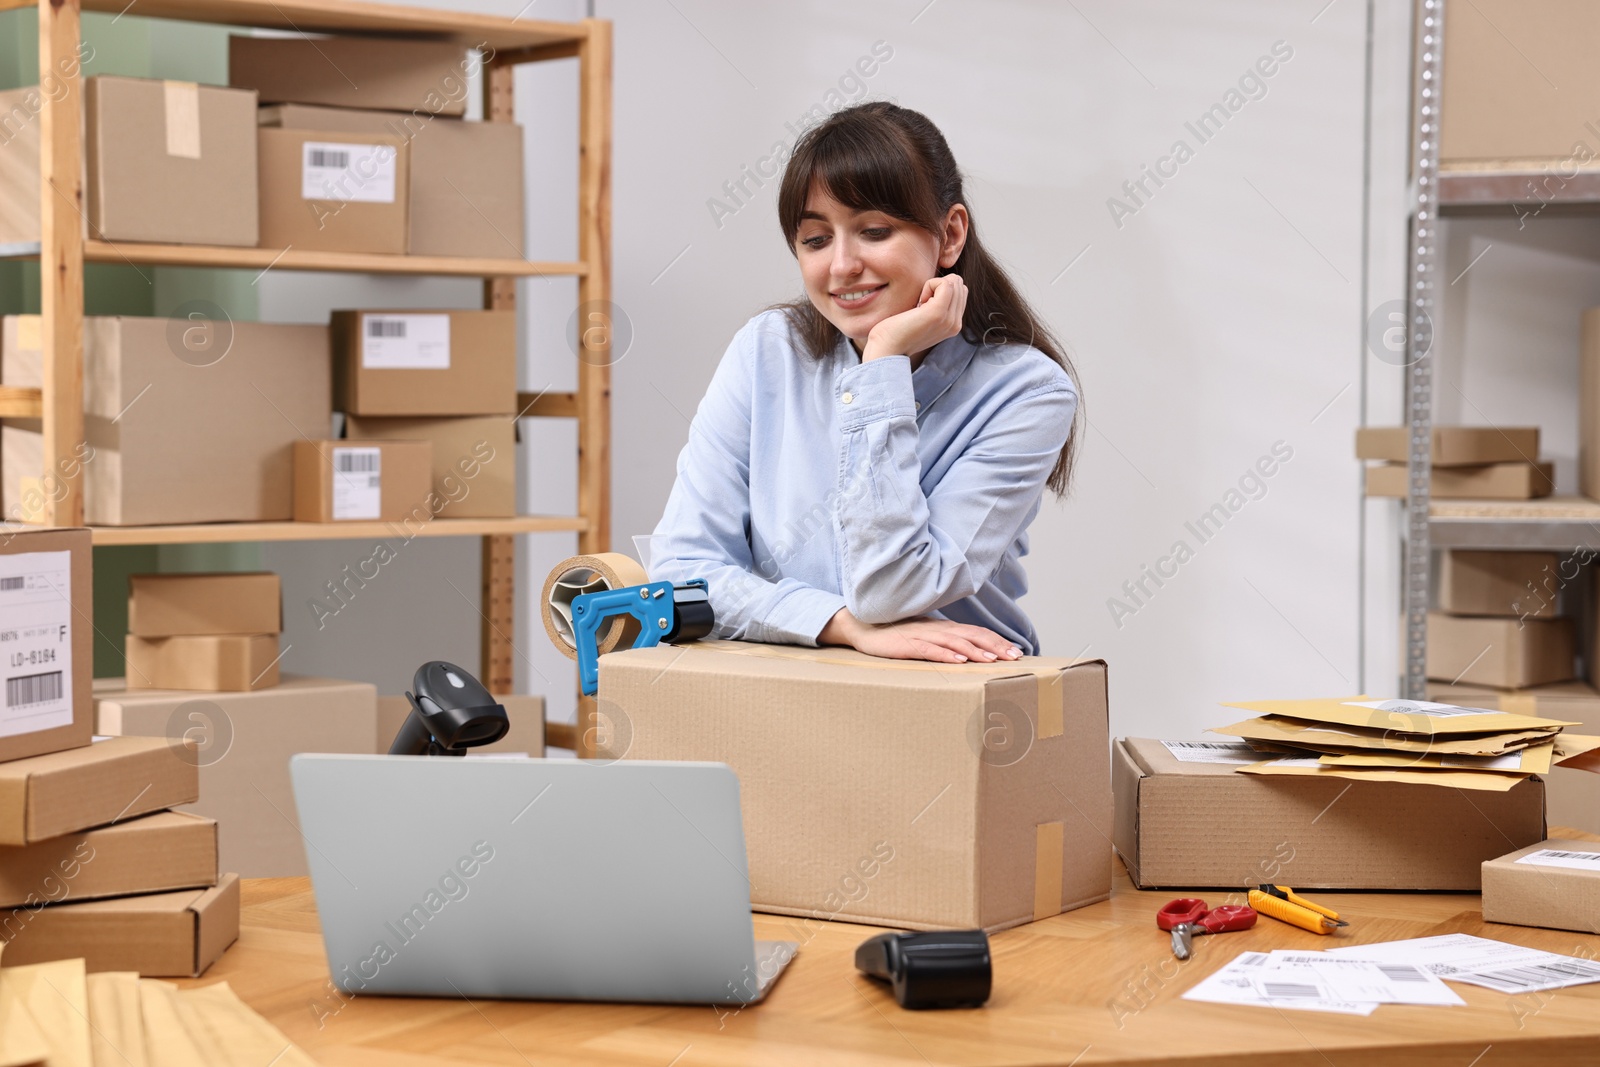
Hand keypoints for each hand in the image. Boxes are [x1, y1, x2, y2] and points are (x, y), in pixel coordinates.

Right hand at [819, 608, 1021, 663]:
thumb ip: (944, 643)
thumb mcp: (925, 638)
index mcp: (943, 628)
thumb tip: (967, 654)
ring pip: (954, 642)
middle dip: (995, 645)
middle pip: (971, 635)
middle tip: (1014, 656)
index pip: (976, 632)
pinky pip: (929, 649)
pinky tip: (959, 661)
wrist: (864, 627)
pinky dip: (946, 655)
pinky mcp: (906, 644)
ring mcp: (922, 635)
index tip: (1016, 651)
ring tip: (993, 659)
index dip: (997, 641)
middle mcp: (937, 629)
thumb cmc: (896, 635)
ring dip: (975, 650)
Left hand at [860, 274, 967, 361]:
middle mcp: (955, 324)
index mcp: (953, 325)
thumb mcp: (923, 317)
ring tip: (919, 305)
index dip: (941, 289)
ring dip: (933, 286)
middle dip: (938, 286)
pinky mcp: (938, 312)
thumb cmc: (896, 331)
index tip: (923, 304)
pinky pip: (944, 283)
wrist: (887, 349)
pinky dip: (929, 285)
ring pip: (954, 283)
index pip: (961, 291)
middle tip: (920, 304)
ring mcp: (949, 319)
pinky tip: (919, 302)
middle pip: (960, 284)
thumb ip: (936, 305)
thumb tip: (943, 283)